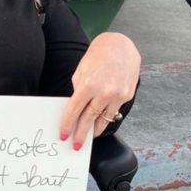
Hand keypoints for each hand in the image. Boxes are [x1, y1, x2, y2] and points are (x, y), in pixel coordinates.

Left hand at [59, 32, 140, 150]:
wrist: (121, 45)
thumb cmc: (99, 54)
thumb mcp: (82, 69)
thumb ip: (79, 89)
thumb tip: (76, 106)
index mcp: (88, 84)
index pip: (74, 110)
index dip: (67, 124)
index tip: (63, 134)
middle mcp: (104, 92)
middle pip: (89, 119)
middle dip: (81, 134)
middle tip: (75, 145)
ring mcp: (117, 95)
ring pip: (104, 120)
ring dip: (95, 130)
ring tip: (89, 137)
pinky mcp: (127, 96)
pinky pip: (114, 112)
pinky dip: (107, 118)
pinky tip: (101, 123)